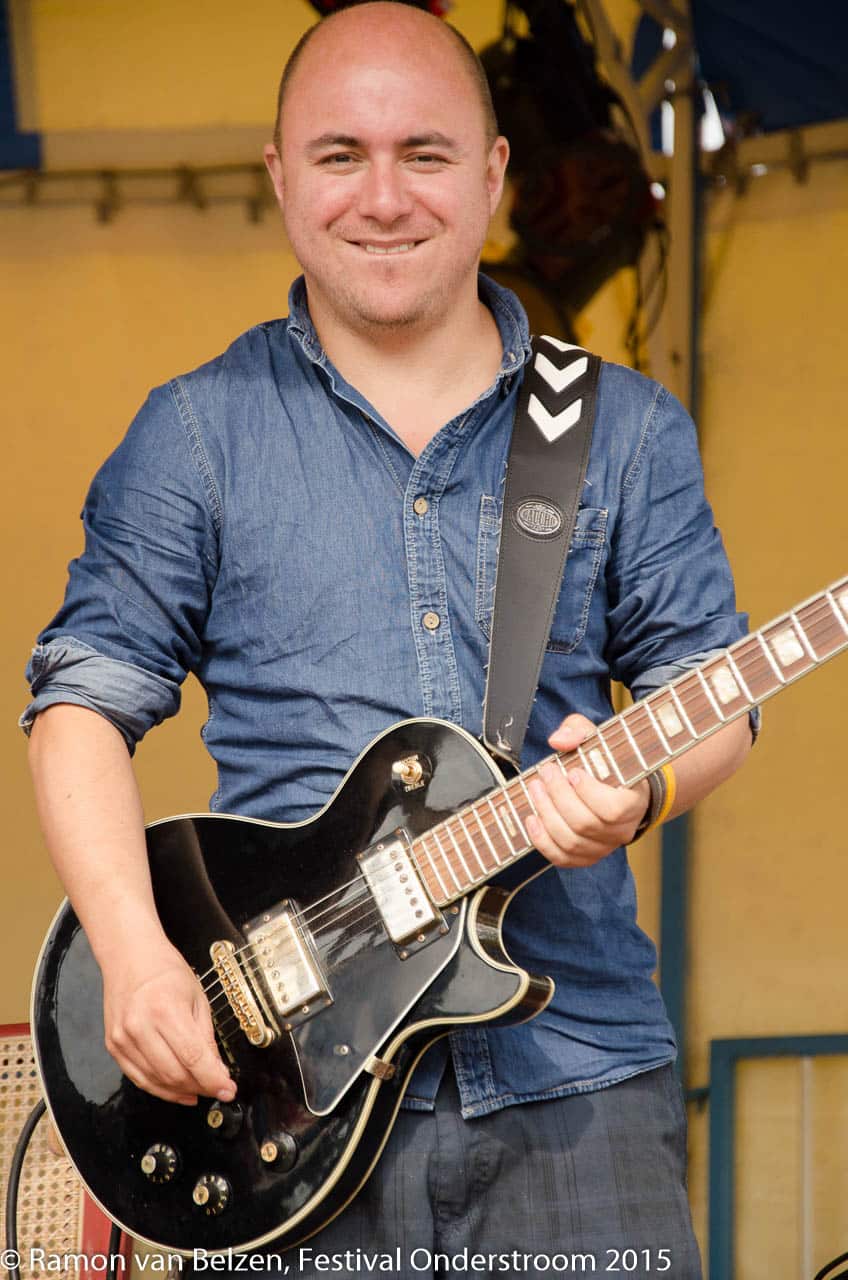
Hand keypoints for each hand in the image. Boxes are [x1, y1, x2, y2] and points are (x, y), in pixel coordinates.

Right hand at [101, 939, 235, 1105]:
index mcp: (166, 1009)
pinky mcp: (113, 1046)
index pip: (194, 1057)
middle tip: (216, 1088)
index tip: (228, 1090)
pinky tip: (176, 1089)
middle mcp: (140, 1026)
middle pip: (174, 1074)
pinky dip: (160, 1088)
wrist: (130, 956)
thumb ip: (206, 1036)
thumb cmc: (165, 970)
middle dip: (200, 1087)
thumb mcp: (197, 997)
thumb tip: (216, 1069)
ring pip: (156, 1081)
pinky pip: (139, 1078)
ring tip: (199, 1090)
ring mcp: (123, 1038)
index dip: (213, 1079)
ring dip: (181, 1091)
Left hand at [526, 713, 650, 867]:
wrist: (615, 788)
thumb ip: (578, 731)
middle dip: (558, 796)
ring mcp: (604, 847)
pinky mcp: (586, 857)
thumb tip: (558, 741)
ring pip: (572, 843)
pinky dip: (542, 841)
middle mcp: (622, 830)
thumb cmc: (605, 762)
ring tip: (535, 790)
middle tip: (544, 773)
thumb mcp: (596, 737)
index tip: (572, 771)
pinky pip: (563, 858)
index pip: (613, 809)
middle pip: (585, 824)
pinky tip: (532, 818)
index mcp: (634, 802)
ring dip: (546, 815)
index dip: (588, 792)